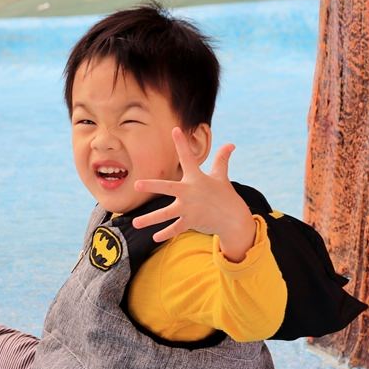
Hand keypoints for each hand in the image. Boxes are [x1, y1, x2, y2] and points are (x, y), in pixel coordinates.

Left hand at [132, 127, 255, 260]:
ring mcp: (189, 208)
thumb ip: (222, 160)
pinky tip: (155, 238)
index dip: (182, 143)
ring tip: (135, 223)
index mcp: (196, 178)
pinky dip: (166, 233)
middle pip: (167, 188)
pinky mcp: (191, 221)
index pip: (187, 157)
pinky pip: (175, 228)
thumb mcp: (222, 176)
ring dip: (150, 219)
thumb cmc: (225, 195)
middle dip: (152, 186)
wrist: (233, 218)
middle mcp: (190, 192)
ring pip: (166, 214)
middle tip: (136, 184)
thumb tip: (231, 144)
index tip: (175, 130)